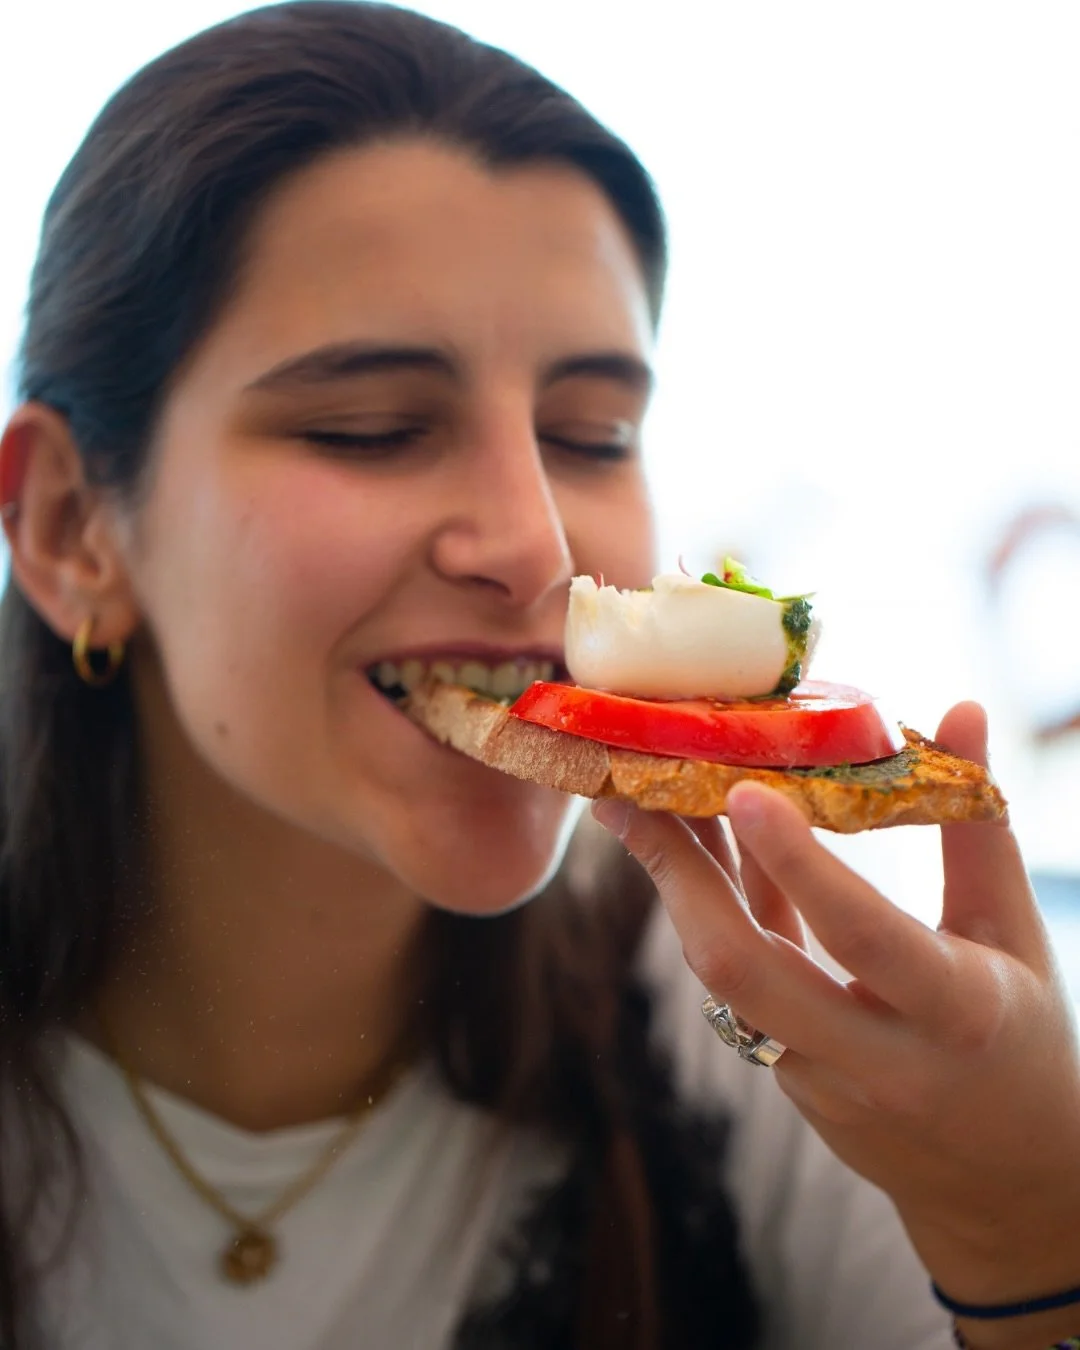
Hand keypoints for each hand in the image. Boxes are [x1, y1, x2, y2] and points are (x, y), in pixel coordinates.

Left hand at [593, 702, 1079, 1347]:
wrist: (1003, 1186)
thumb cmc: (1020, 1041)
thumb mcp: (1013, 937)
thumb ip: (978, 829)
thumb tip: (962, 711)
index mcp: (954, 1014)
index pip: (864, 937)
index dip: (801, 866)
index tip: (745, 791)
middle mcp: (874, 1057)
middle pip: (747, 971)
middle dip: (680, 879)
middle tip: (632, 797)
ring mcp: (818, 1080)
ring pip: (724, 980)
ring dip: (678, 891)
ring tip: (634, 810)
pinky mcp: (786, 1080)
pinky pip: (737, 988)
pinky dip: (714, 916)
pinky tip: (690, 849)